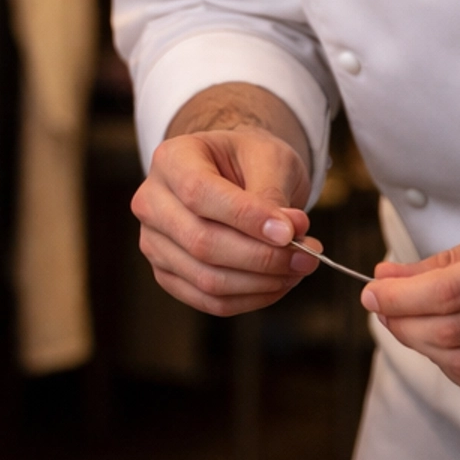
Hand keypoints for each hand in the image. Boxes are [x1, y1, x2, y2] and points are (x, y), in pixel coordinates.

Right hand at [135, 96, 319, 315]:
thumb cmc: (248, 161)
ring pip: (206, 279)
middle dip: (262, 257)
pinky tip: (279, 282)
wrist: (232, 174)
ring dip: (262, 282)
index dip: (245, 217)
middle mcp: (151, 202)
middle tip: (308, 255)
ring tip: (300, 267)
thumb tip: (286, 236)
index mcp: (171, 159)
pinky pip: (210, 301)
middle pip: (201, 242)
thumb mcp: (268, 158)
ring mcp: (154, 242)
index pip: (199, 193)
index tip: (290, 231)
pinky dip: (251, 298)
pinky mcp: (167, 274)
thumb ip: (272, 194)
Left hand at [363, 199, 459, 398]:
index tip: (373, 289)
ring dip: (423, 348)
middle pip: (453, 333)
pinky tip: (443, 348)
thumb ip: (451, 259)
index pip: (450, 293)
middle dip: (403, 322)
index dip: (400, 297)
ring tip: (407, 324)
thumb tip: (393, 277)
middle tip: (382, 306)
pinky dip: (457, 370)